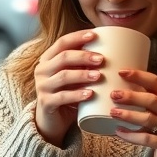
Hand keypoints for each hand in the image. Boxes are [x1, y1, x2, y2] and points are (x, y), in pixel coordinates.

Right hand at [34, 30, 103, 146]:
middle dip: (84, 56)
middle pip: (63, 57)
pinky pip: (62, 97)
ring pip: (63, 76)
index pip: (62, 42)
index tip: (95, 35)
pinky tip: (90, 94)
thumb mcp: (74, 77)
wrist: (51, 121)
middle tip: (102, 59)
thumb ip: (84, 65)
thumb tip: (113, 51)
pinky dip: (77, 94)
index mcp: (48, 59)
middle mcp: (42, 70)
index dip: (78, 37)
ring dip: (83, 75)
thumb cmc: (67, 93)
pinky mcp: (46, 103)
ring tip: (99, 76)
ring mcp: (42, 87)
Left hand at [109, 69, 156, 156]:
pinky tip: (118, 132)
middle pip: (152, 100)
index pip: (156, 82)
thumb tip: (119, 86)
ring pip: (149, 119)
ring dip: (128, 115)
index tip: (121, 72)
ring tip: (112, 112)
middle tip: (113, 95)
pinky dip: (130, 135)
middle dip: (131, 96)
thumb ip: (149, 101)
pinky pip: (146, 139)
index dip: (139, 75)